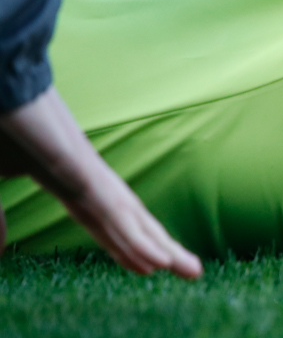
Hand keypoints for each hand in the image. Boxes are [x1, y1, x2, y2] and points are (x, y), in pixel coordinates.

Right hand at [0, 88, 201, 277]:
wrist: (1, 82)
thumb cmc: (1, 121)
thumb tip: (0, 250)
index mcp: (67, 176)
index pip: (103, 219)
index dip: (126, 243)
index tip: (150, 265)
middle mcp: (86, 174)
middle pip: (129, 219)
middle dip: (158, 246)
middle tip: (193, 270)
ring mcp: (85, 169)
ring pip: (129, 217)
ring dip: (160, 247)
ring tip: (190, 270)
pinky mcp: (77, 166)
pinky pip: (110, 209)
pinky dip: (134, 237)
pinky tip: (159, 260)